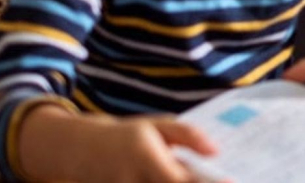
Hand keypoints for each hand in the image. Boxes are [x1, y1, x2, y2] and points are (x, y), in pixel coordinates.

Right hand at [18, 103, 217, 182]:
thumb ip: (187, 135)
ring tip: (173, 173)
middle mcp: (130, 179)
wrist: (73, 149)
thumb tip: (216, 151)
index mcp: (146, 157)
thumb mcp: (155, 126)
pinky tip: (157, 179)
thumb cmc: (123, 136)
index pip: (180, 181)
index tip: (231, 182)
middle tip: (216, 181)